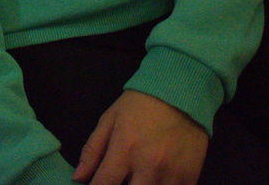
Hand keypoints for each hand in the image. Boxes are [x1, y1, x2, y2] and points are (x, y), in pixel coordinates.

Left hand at [74, 89, 207, 184]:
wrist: (180, 92)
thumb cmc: (139, 105)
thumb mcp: (109, 120)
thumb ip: (92, 150)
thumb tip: (78, 178)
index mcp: (125, 149)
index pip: (104, 184)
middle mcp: (148, 165)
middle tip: (121, 178)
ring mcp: (171, 173)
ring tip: (138, 177)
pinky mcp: (190, 176)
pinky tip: (157, 180)